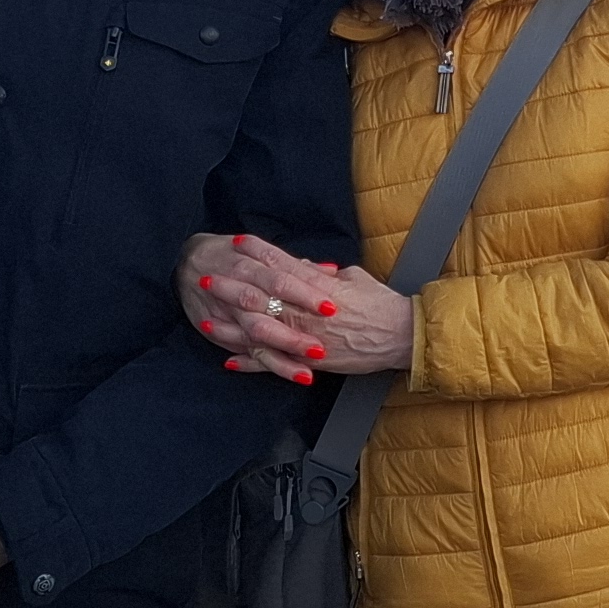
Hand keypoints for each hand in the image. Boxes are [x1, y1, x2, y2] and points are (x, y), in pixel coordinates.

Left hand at [182, 228, 412, 381]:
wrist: (402, 337)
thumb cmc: (382, 305)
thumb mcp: (356, 279)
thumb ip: (327, 274)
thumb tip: (307, 266)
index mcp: (319, 286)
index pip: (282, 265)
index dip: (257, 254)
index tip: (235, 244)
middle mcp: (308, 311)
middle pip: (263, 295)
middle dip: (232, 287)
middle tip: (205, 278)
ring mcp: (307, 337)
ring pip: (262, 330)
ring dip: (233, 326)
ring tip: (206, 321)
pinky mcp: (311, 361)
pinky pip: (276, 363)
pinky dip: (252, 363)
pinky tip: (230, 361)